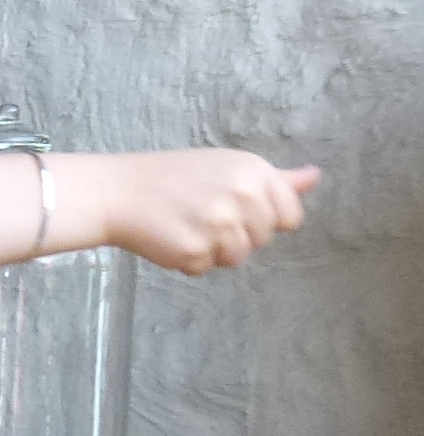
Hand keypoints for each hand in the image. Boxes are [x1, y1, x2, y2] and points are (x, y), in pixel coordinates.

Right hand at [88, 149, 320, 275]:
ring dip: (214, 250)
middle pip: (262, 240)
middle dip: (237, 234)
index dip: (265, 219)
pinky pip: (206, 268)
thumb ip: (276, 179)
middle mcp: (242, 197)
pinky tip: (172, 238)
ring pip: (237, 258)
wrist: (119, 191)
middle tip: (203, 215)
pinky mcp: (194, 251)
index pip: (289, 218)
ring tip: (187, 226)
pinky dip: (189, 260)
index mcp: (254, 173)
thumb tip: (315, 177)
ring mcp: (218, 226)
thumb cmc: (174, 176)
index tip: (238, 210)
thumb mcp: (229, 167)